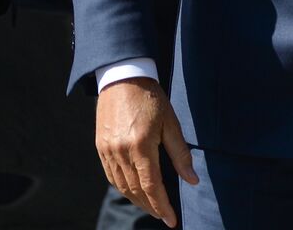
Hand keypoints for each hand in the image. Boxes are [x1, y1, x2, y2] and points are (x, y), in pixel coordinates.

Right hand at [95, 78, 197, 227]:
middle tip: (164, 216)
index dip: (162, 206)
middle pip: (135, 191)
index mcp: (141, 146)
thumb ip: (180, 153)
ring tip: (152, 207)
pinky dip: (123, 187)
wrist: (123, 78)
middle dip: (151, 207)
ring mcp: (108, 151)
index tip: (172, 220)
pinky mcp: (100, 148)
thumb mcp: (171, 123)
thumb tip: (192, 179)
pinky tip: (133, 191)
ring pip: (122, 186)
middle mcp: (121, 152)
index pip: (152, 186)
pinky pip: (111, 176)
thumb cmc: (152, 98)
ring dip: (137, 200)